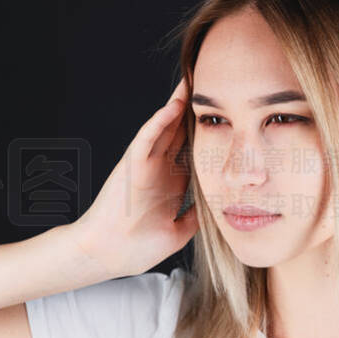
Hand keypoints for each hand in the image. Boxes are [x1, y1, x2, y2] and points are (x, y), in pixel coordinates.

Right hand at [71, 76, 197, 278]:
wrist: (106, 255)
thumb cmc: (135, 248)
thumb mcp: (178, 232)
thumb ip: (195, 218)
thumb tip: (217, 210)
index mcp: (171, 184)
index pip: (195, 152)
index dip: (212, 134)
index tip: (231, 118)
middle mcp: (159, 169)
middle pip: (181, 132)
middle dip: (196, 111)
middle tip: (214, 86)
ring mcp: (145, 165)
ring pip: (164, 127)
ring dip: (177, 105)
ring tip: (194, 81)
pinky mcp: (131, 166)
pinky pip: (146, 138)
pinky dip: (159, 122)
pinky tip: (173, 106)